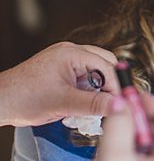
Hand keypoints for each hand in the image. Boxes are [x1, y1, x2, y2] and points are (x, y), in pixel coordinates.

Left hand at [0, 42, 119, 126]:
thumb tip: (121, 106)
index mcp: (72, 53)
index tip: (121, 106)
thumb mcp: (64, 103)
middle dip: (108, 86)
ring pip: (95, 72)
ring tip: (91, 108)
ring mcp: (64, 59)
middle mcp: (70, 52)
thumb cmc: (24, 99)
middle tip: (108, 106)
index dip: (116, 87)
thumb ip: (95, 104)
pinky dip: (86, 91)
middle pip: (104, 65)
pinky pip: (83, 76)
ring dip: (97, 90)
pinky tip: (80, 105)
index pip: (107, 67)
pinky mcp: (59, 69)